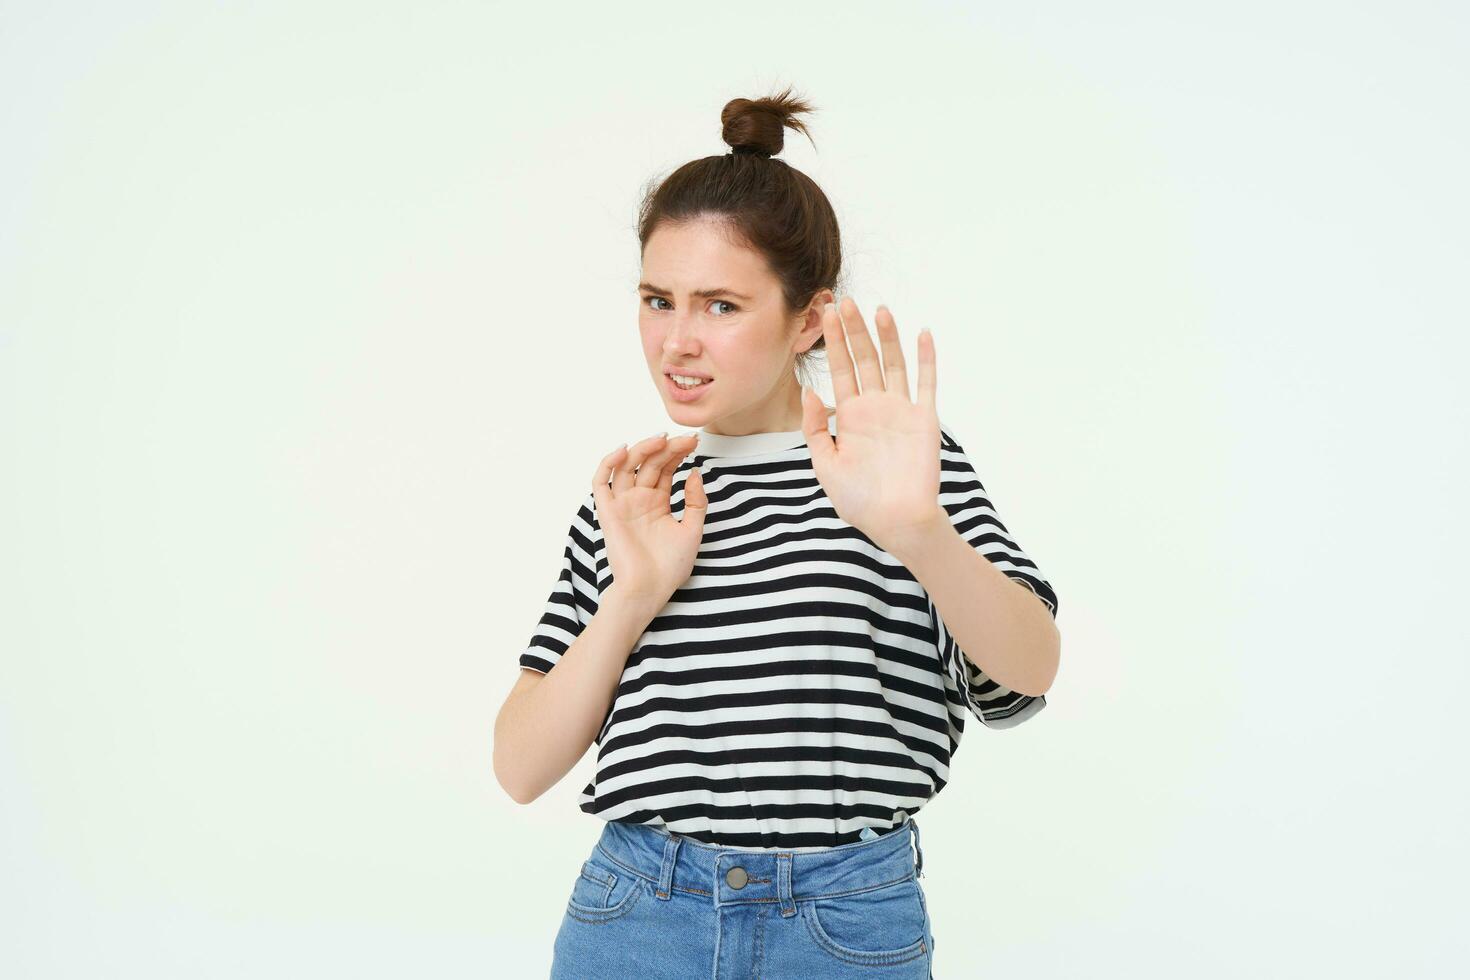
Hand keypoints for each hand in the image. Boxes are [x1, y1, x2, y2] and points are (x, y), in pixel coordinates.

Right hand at [590, 432, 707, 609]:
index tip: (695, 442)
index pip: (666, 468)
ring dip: (642, 449)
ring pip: (627, 466)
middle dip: (668, 448)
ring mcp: (623, 504)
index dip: (678, 453)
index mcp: (658, 502)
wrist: (648, 590)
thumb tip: (695, 472)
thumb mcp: (693, 531)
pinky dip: (608, 463)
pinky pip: (601, 482)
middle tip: (686, 439)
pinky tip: (624, 450)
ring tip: (661, 439)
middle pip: (650, 463)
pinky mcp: (608, 512)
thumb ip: (696, 502)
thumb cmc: (669, 567)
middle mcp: (639, 499)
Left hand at [800, 297, 947, 554]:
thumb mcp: (825, 464)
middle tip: (844, 300)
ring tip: (878, 309)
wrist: (896, 521)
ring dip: (887, 337)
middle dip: (854, 330)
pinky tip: (922, 333)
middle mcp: (876, 407)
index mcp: (851, 416)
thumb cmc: (860, 500)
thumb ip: (816, 427)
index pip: (839, 369)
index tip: (825, 314)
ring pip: (894, 364)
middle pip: (864, 359)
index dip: (832, 342)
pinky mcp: (924, 419)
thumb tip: (807, 391)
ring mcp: (901, 410)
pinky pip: (926, 383)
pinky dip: (926, 358)